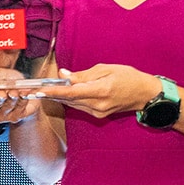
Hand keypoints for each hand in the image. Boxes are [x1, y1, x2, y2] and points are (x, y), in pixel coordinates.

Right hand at [0, 64, 39, 124]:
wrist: (29, 90)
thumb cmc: (11, 82)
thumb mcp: (2, 75)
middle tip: (0, 93)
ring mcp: (4, 115)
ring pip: (5, 108)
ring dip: (11, 99)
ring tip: (15, 92)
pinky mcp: (16, 117)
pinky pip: (19, 110)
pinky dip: (22, 100)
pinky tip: (25, 94)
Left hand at [40, 64, 161, 118]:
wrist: (144, 94)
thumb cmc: (128, 77)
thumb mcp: (106, 69)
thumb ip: (83, 74)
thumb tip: (64, 75)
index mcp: (101, 90)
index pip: (71, 92)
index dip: (54, 91)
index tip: (40, 89)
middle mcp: (98, 105)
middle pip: (70, 100)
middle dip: (54, 93)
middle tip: (39, 88)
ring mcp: (98, 112)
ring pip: (73, 104)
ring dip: (62, 97)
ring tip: (49, 89)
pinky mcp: (99, 115)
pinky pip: (81, 107)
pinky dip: (73, 99)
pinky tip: (66, 93)